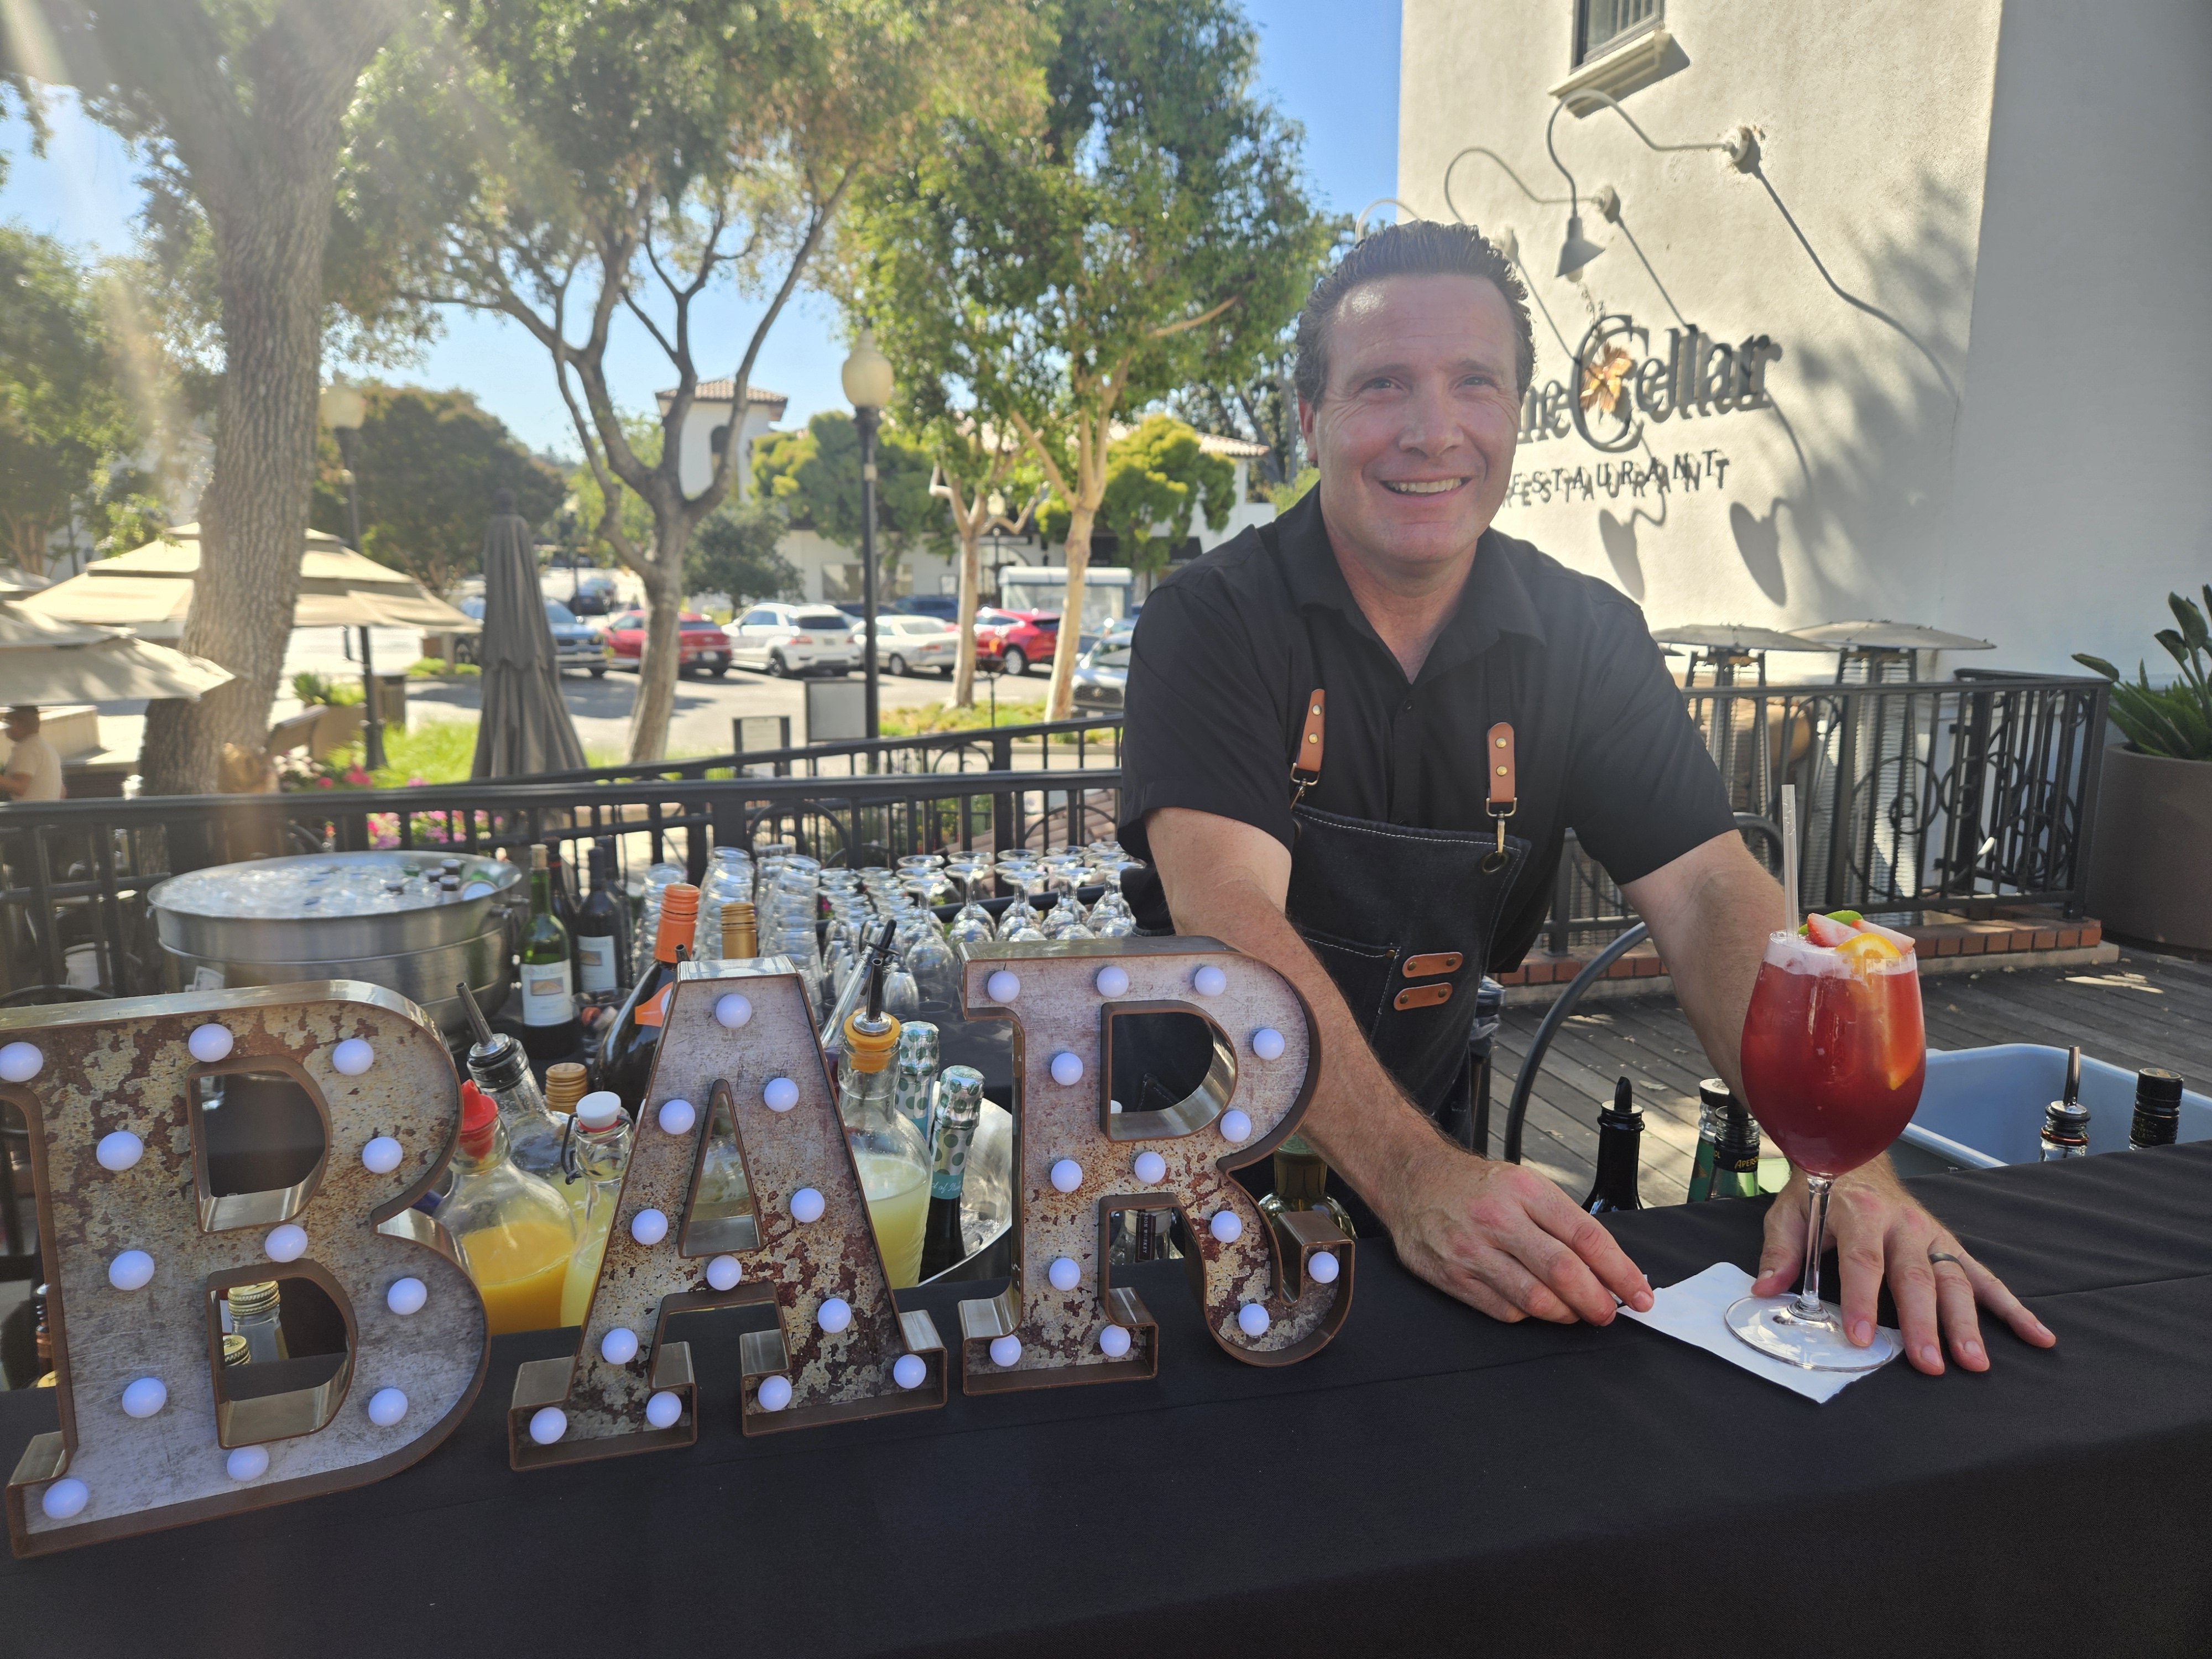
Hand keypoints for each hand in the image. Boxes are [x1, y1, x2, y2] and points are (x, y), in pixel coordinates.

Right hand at [1377, 1150, 1655, 1325]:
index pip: (1586, 1237)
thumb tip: (1608, 1266)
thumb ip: (1562, 1221)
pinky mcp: (1453, 1277)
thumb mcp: (1524, 1184)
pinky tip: (1537, 1306)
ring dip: (1567, 1314)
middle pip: (1563, 1271)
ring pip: (1535, 1299)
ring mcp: (1472, 1250)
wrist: (1412, 1180)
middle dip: (1597, 1300)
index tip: (1639, 1293)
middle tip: (1610, 1312)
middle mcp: (1498, 1219)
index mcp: (1524, 1190)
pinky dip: (1529, 1315)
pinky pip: (1505, 1311)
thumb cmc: (1476, 1186)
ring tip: (1577, 1312)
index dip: (1620, 1272)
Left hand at [1753, 1162, 2056, 1373]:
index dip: (1863, 1300)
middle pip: (1916, 1278)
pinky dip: (2013, 1308)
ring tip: (1975, 1363)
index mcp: (1859, 1213)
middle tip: (1930, 1365)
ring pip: (1954, 1281)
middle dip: (1923, 1324)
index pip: (1864, 1261)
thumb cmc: (1821, 1190)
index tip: (1862, 1337)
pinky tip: (2037, 1336)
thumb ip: (1781, 1252)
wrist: (1854, 1151)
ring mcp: (1932, 1235)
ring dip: (1967, 1324)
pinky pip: (1985, 1277)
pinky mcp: (1950, 1244)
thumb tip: (1764, 1291)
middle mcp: (1903, 1223)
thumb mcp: (1789, 1213)